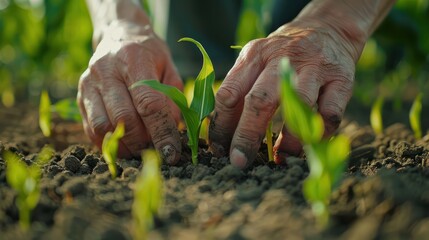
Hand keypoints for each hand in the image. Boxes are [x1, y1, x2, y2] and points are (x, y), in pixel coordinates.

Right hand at [77, 21, 182, 163]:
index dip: (161, 132)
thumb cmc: (149, 54)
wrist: (118, 35)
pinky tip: (125, 144)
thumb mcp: (169, 67)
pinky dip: (109, 144)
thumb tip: (171, 130)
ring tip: (141, 149)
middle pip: (124, 118)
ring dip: (125, 146)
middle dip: (143, 142)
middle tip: (157, 151)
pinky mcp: (80, 96)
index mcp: (133, 58)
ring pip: (103, 127)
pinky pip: (91, 129)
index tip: (172, 153)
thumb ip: (174, 98)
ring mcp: (89, 83)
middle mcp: (106, 70)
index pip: (148, 103)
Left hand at [209, 19, 362, 167]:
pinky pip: (330, 114)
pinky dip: (319, 134)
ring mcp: (314, 68)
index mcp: (254, 55)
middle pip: (259, 100)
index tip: (219, 149)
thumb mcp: (256, 60)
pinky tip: (310, 144)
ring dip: (289, 139)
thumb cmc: (282, 55)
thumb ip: (239, 90)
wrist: (326, 29)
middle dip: (247, 136)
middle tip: (239, 162)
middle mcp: (282, 59)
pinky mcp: (341, 79)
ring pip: (299, 106)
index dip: (221, 125)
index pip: (229, 93)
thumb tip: (223, 134)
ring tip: (281, 158)